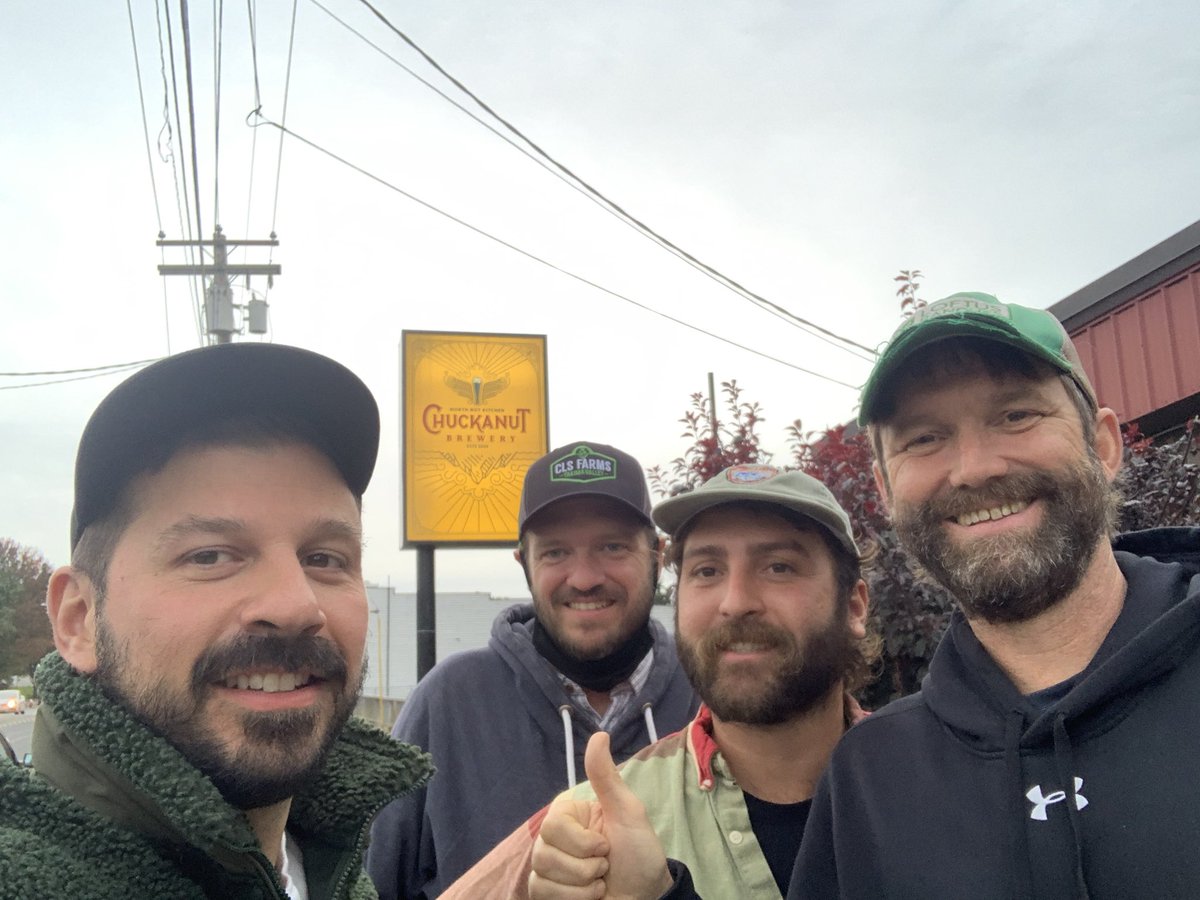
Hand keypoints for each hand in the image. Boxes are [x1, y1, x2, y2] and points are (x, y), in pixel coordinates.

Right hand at [528, 731, 671, 899]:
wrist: (646, 897)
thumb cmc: (639, 853)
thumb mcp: (628, 813)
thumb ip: (607, 777)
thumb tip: (600, 734)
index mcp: (568, 815)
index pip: (552, 825)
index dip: (582, 842)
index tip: (605, 845)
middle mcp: (552, 838)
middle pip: (544, 853)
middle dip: (584, 868)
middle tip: (604, 866)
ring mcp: (546, 867)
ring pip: (541, 876)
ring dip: (581, 887)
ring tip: (598, 883)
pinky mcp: (545, 892)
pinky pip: (540, 894)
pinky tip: (590, 897)